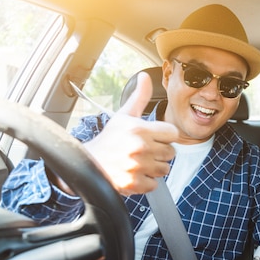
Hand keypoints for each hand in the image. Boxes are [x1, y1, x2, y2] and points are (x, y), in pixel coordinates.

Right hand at [82, 71, 178, 195]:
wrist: (87, 163)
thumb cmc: (110, 139)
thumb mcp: (124, 115)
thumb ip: (140, 97)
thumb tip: (145, 76)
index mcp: (139, 129)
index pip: (173, 133)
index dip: (164, 136)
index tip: (154, 137)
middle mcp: (140, 147)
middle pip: (171, 153)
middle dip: (160, 152)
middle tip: (144, 151)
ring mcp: (137, 167)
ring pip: (165, 169)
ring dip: (154, 168)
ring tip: (139, 162)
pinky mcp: (134, 184)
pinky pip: (155, 184)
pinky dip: (146, 182)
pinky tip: (135, 173)